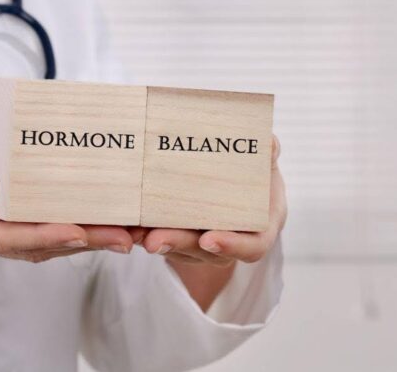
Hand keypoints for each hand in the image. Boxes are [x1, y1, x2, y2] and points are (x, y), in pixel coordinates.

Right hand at [0, 123, 135, 269]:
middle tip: (123, 234)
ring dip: (72, 240)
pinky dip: (50, 231)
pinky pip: (16, 234)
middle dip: (76, 241)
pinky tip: (77, 221)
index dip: (42, 234)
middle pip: (24, 246)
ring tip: (116, 231)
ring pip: (25, 245)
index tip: (81, 228)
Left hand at [136, 134, 286, 266]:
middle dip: (179, 245)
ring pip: (181, 250)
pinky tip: (128, 224)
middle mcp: (233, 241)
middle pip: (207, 253)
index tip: (208, 239)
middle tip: (154, 240)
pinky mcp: (182, 236)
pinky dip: (147, 232)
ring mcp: (206, 243)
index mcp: (261, 226)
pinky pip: (165, 239)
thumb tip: (268, 143)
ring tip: (135, 232)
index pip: (252, 247)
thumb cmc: (256, 169)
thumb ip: (266, 151)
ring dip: (158, 241)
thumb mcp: (264, 159)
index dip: (232, 246)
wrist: (237, 176)